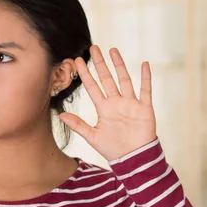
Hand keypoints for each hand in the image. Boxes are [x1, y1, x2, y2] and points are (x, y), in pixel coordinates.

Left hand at [59, 45, 156, 161]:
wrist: (133, 159)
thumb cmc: (113, 149)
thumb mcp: (92, 136)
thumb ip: (78, 125)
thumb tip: (61, 115)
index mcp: (103, 108)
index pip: (92, 87)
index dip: (85, 74)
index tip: (76, 61)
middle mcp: (116, 103)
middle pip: (106, 78)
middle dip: (100, 64)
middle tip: (93, 48)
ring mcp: (130, 103)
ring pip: (124, 79)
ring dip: (119, 65)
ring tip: (113, 50)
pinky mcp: (144, 108)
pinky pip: (145, 90)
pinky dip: (146, 77)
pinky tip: (144, 64)